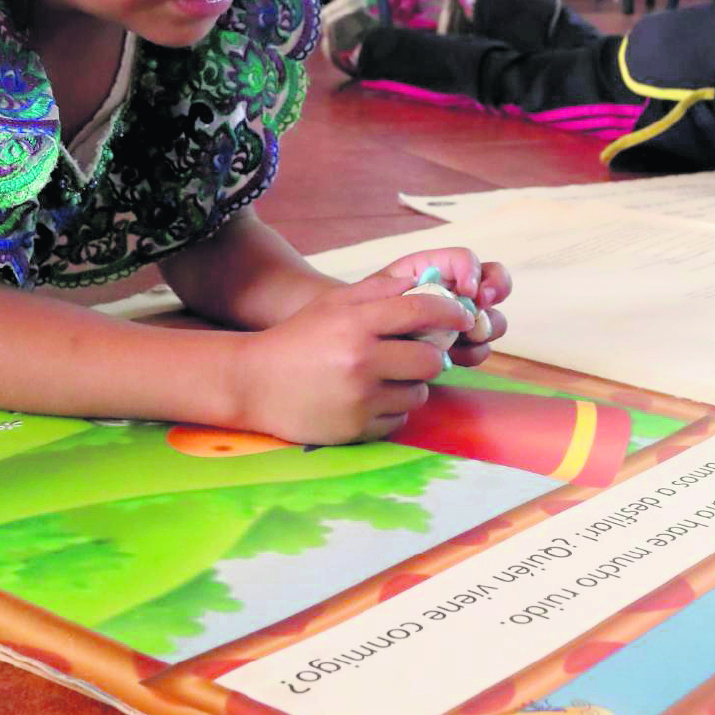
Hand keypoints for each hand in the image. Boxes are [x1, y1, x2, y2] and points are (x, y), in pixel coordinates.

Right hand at [234, 274, 473, 444]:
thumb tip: (428, 285)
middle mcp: (361, 361)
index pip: (422, 312)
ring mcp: (360, 399)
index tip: (461, 318)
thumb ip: (381, 291)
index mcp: (357, 323)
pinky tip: (368, 398)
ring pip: (418, 393)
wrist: (253, 382)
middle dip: (431, 356)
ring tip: (384, 377)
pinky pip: (399, 418)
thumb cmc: (298, 337)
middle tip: (417, 353)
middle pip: (431, 360)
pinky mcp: (357, 429)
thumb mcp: (334, 303)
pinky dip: (392, 409)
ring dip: (410, 385)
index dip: (450, 313)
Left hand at [371, 247, 511, 367]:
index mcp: (436, 269)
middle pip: (495, 282)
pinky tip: (454, 357)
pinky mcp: (460, 347)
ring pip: (492, 318)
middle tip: (478, 309)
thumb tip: (423, 288)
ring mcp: (460, 320)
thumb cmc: (362, 312)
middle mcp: (455, 291)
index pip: (466, 260)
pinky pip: (480, 347)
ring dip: (483, 329)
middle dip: (495, 292)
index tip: (468, 291)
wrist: (355, 344)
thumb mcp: (376, 292)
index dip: (473, 271)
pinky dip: (472, 352)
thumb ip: (403, 285)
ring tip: (460, 342)